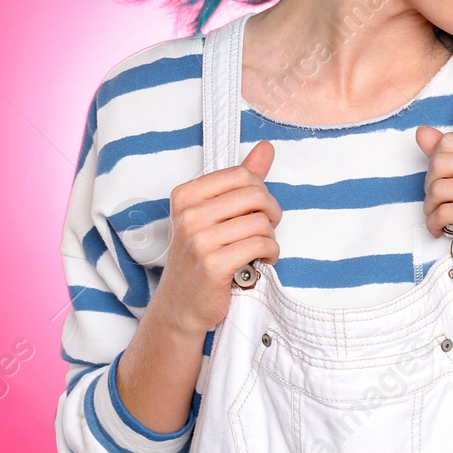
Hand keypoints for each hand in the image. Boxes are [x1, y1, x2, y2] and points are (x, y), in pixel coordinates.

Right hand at [153, 140, 282, 334]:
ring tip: (261, 248)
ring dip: (270, 238)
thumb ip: (239, 180)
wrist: (181, 305)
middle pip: (255, 195)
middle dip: (271, 212)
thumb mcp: (213, 213)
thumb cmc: (200, 256)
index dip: (260, 191)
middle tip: (266, 228)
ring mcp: (199, 240)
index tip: (258, 208)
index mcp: (185, 195)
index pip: (240, 175)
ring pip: (261, 223)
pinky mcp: (214, 264)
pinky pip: (261, 245)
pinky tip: (262, 261)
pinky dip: (270, 253)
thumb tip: (266, 148)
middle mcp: (188, 215)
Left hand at [416, 126, 452, 300]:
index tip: (442, 182)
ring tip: (439, 218)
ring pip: (439, 188)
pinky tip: (441, 230)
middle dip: (430, 185)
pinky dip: (435, 223)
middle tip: (438, 203)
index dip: (436, 163)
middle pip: (441, 161)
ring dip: (430, 207)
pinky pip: (444, 211)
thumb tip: (421, 132)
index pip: (450, 140)